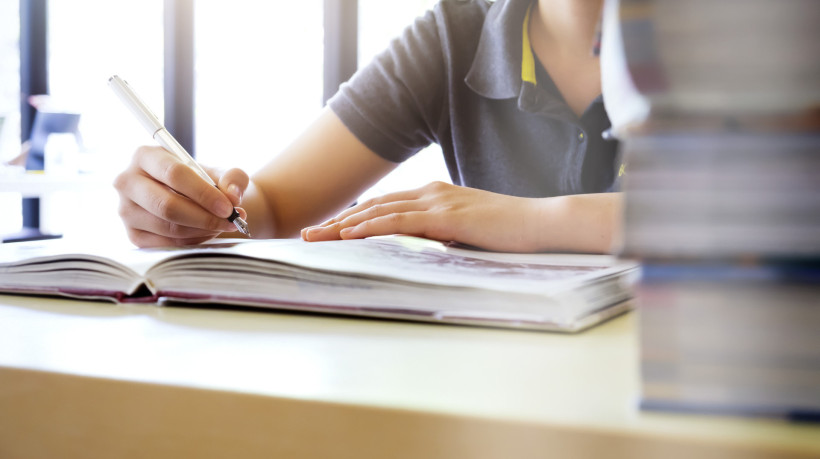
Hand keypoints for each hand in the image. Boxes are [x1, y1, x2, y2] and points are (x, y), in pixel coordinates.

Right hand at [113, 146, 248, 246]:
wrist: (194, 199)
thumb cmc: (205, 181)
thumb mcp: (222, 172)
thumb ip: (233, 178)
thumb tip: (232, 195)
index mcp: (145, 156)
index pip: (173, 174)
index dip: (203, 193)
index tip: (228, 207)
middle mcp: (128, 182)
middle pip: (167, 205)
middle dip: (204, 217)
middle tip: (229, 221)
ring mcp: (126, 211)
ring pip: (168, 227)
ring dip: (202, 230)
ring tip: (222, 225)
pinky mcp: (133, 235)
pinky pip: (167, 244)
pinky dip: (193, 241)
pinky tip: (206, 233)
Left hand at [301, 181, 542, 251]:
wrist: (539, 221)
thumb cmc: (508, 230)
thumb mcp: (467, 230)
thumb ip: (443, 233)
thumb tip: (427, 246)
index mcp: (434, 195)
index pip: (384, 205)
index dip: (353, 217)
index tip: (328, 230)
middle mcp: (430, 192)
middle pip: (374, 206)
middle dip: (337, 220)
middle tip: (307, 232)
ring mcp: (438, 201)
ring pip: (380, 212)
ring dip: (344, 224)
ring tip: (316, 235)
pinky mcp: (446, 217)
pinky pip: (401, 222)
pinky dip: (372, 227)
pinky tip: (350, 234)